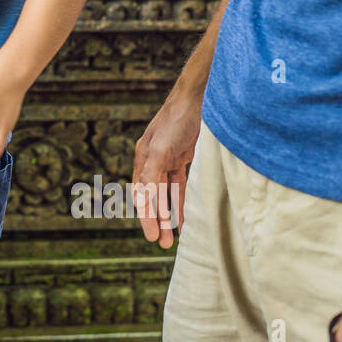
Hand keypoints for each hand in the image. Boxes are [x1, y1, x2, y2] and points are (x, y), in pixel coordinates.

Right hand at [132, 88, 200, 248]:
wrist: (200, 97)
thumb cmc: (177, 120)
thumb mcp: (162, 148)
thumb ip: (152, 173)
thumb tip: (145, 199)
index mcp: (144, 158)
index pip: (142, 194)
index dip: (146, 216)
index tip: (152, 237)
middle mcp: (153, 159)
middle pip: (153, 196)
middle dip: (157, 220)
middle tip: (162, 243)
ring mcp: (168, 158)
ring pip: (166, 193)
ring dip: (169, 214)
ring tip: (173, 237)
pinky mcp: (183, 157)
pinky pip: (180, 185)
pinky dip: (181, 201)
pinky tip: (185, 216)